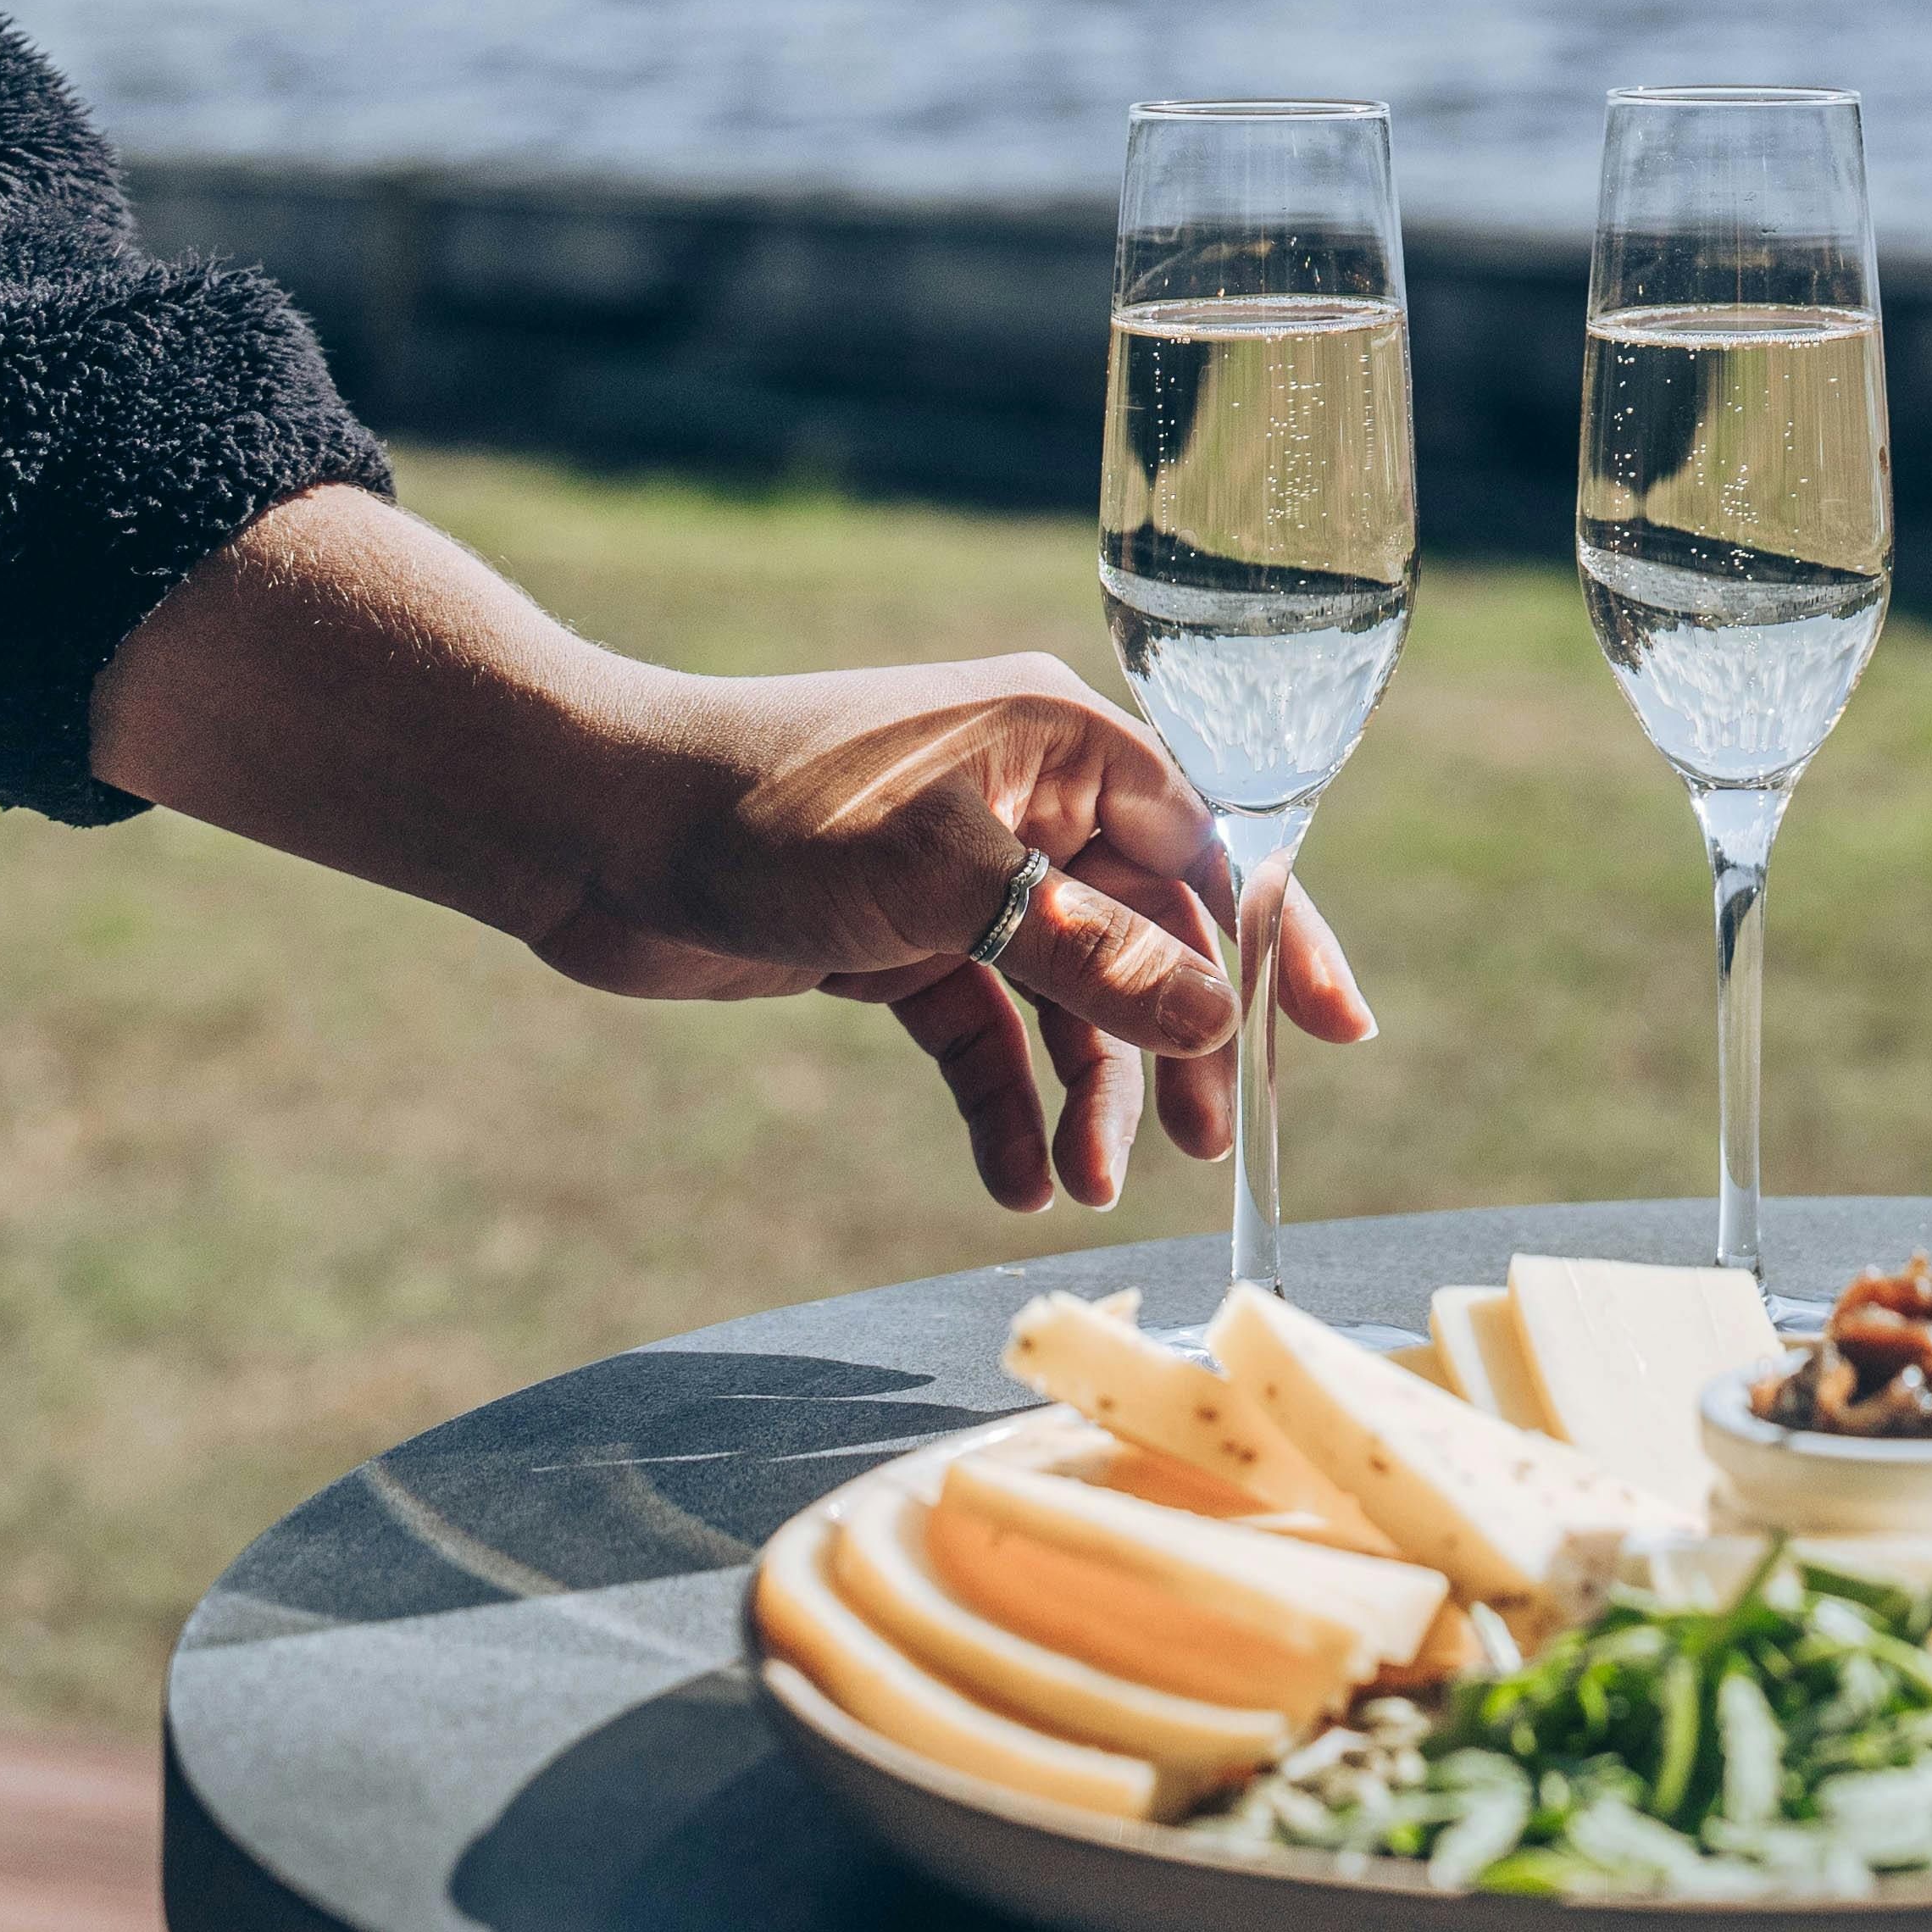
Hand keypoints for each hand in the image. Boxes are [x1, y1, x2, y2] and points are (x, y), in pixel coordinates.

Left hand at [91, 488, 1376, 1214]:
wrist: (594, 825)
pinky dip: (1001, 1098)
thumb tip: (1215, 1014)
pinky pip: (980, 1026)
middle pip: (1146, 933)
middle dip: (1173, 1044)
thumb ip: (1090, 957)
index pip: (1210, 849)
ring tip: (1078, 1186)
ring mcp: (961, 870)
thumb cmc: (778, 818)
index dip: (1277, 943)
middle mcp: (1029, 799)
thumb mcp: (952, 888)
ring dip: (1084, 1089)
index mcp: (1066, 745)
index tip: (1337, 1036)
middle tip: (1193, 1154)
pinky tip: (1010, 1178)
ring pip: (1066, 993)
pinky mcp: (893, 937)